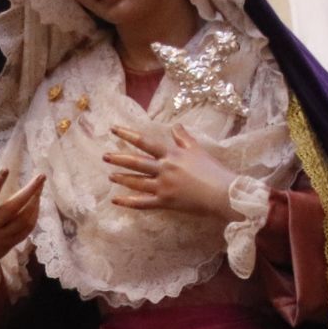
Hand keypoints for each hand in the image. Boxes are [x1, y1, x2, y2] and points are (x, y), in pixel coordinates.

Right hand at [0, 158, 43, 275]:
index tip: (6, 168)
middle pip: (12, 207)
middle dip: (29, 191)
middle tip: (41, 176)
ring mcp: (1, 236)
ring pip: (23, 220)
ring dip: (34, 203)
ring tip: (40, 189)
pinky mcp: (9, 244)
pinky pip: (26, 229)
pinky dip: (34, 215)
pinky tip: (37, 204)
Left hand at [103, 125, 233, 218]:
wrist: (222, 193)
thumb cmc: (213, 170)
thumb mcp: (198, 149)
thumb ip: (184, 138)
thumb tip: (175, 126)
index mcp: (172, 154)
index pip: (145, 142)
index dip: (128, 135)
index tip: (114, 130)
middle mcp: (164, 169)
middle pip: (136, 162)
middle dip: (119, 158)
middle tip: (105, 156)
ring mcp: (163, 186)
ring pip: (137, 181)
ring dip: (122, 178)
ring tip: (110, 176)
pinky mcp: (165, 202)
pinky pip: (142, 203)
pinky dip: (128, 202)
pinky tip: (116, 201)